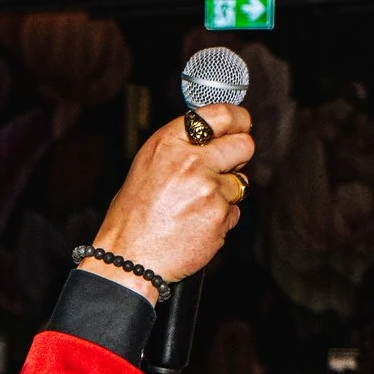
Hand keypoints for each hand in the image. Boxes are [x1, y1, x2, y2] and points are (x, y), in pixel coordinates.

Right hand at [82, 106, 255, 300]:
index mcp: (169, 143)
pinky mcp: (220, 215)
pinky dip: (221, 219)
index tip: (243, 125)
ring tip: (196, 206)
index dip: (239, 119)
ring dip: (226, 193)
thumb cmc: (133, 217)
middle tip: (226, 167)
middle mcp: (190, 161)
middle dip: (239, 157)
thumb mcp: (148, 166)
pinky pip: (235, 211)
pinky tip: (196, 225)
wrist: (130, 259)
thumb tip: (216, 138)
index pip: (221, 114)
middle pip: (244, 144)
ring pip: (240, 182)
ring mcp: (208, 188)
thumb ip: (181, 148)